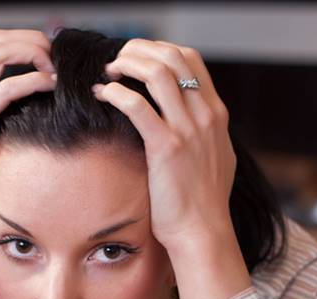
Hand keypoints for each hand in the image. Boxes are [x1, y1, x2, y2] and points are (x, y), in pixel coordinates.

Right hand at [0, 29, 55, 221]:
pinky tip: (50, 86)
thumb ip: (6, 114)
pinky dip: (31, 80)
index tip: (51, 57)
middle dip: (31, 40)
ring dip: (31, 52)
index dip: (24, 41)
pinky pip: (5, 88)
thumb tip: (41, 104)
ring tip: (55, 68)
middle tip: (58, 57)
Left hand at [94, 40, 250, 298]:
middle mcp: (205, 115)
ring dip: (127, 64)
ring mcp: (188, 130)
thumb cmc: (202, 202)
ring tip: (107, 72)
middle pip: (173, 57)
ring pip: (157, 72)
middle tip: (117, 59)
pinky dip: (115, 93)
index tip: (137, 56)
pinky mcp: (166, 147)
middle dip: (140, 49)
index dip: (160, 49)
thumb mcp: (214, 157)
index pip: (191, 59)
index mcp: (216, 114)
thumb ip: (202, 131)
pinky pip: (137, 105)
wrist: (202, 232)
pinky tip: (101, 95)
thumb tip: (185, 117)